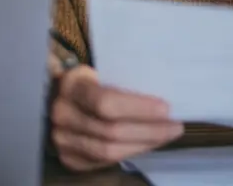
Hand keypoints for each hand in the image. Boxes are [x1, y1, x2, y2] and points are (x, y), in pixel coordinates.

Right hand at [49, 65, 184, 170]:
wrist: (58, 96)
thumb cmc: (90, 81)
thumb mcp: (100, 71)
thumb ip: (122, 82)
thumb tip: (161, 100)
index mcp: (71, 85)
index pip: (106, 103)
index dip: (138, 109)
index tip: (166, 108)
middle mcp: (62, 113)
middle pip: (110, 132)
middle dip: (148, 131)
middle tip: (175, 127)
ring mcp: (62, 139)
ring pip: (109, 152)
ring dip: (143, 145)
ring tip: (165, 136)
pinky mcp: (69, 158)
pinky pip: (104, 162)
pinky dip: (129, 153)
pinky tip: (146, 144)